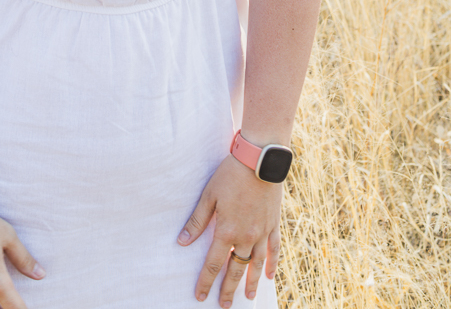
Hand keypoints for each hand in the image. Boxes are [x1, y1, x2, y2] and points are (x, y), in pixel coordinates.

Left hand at [177, 154, 281, 305]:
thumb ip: (197, 221)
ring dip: (250, 282)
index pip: (213, 263)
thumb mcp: (209, 195)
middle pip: (235, 269)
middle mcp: (246, 237)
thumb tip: (182, 242)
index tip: (200, 296)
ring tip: (248, 297)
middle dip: (228, 289)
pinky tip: (269, 275)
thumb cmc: (230, 175)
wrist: (260, 161)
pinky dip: (272, 263)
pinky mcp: (274, 224)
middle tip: (224, 305)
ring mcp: (262, 232)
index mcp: (227, 231)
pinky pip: (274, 250)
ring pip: (256, 264)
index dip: (206, 281)